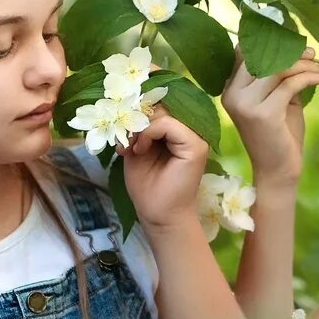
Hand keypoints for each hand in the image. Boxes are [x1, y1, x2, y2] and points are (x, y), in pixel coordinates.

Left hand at [116, 107, 208, 229]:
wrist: (158, 214)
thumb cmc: (147, 185)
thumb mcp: (136, 148)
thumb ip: (137, 128)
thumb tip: (129, 107)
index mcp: (178, 130)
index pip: (160, 104)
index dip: (139, 108)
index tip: (122, 126)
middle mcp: (190, 130)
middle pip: (161, 104)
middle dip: (136, 118)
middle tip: (124, 138)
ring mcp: (195, 137)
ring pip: (163, 112)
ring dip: (140, 127)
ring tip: (131, 146)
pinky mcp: (195, 146)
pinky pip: (168, 124)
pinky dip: (149, 133)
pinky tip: (140, 149)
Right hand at [222, 49, 318, 188]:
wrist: (278, 170)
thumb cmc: (279, 134)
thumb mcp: (276, 99)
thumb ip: (277, 77)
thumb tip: (296, 49)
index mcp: (230, 89)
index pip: (245, 53)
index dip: (270, 43)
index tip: (295, 45)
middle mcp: (232, 94)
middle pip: (261, 56)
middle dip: (289, 52)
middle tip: (310, 54)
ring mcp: (245, 104)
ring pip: (277, 69)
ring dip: (302, 65)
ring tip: (318, 68)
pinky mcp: (264, 114)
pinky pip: (289, 84)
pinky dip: (308, 77)